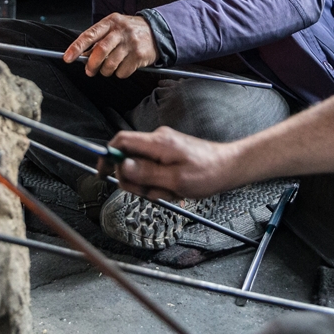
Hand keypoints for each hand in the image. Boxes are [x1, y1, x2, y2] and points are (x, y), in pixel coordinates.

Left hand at [64, 13, 157, 77]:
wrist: (157, 31)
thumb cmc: (129, 31)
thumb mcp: (113, 28)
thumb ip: (98, 39)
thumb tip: (82, 56)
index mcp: (111, 21)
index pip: (90, 35)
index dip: (76, 47)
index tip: (67, 58)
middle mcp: (121, 30)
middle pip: (100, 50)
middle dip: (91, 64)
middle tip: (89, 71)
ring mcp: (131, 43)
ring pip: (111, 64)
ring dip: (105, 71)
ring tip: (108, 69)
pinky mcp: (140, 55)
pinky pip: (123, 71)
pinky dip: (119, 74)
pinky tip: (123, 67)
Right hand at [98, 126, 239, 201]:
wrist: (230, 168)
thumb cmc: (208, 173)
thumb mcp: (175, 180)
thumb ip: (147, 173)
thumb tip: (122, 166)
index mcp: (157, 142)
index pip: (121, 141)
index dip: (107, 156)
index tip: (103, 174)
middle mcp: (158, 141)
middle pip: (129, 159)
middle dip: (136, 181)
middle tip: (152, 193)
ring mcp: (164, 148)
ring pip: (142, 170)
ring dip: (152, 186)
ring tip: (172, 192)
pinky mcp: (169, 155)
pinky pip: (154, 172)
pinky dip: (161, 184)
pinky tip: (176, 190)